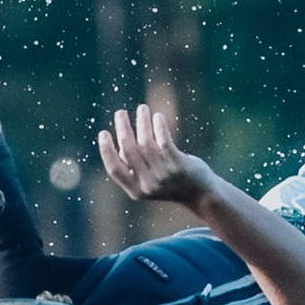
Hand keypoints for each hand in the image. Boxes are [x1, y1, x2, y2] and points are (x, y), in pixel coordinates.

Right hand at [97, 104, 217, 207]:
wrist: (201, 194)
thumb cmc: (171, 183)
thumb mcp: (149, 182)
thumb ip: (134, 168)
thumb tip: (121, 144)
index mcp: (136, 190)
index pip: (114, 169)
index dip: (106, 150)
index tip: (103, 133)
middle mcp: (148, 184)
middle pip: (129, 151)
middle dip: (122, 128)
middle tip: (120, 113)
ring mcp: (164, 175)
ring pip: (146, 143)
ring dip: (142, 122)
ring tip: (142, 109)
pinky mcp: (179, 165)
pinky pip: (164, 141)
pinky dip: (159, 126)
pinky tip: (158, 116)